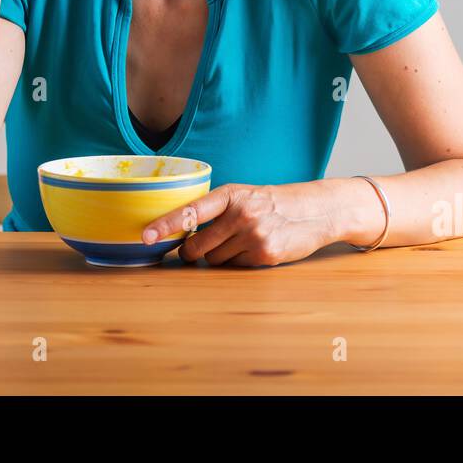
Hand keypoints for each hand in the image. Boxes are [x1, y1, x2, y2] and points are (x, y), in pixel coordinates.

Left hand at [143, 183, 338, 266]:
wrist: (315, 210)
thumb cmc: (272, 203)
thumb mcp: (244, 196)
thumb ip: (215, 210)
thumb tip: (181, 235)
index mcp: (231, 194)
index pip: (191, 211)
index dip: (166, 225)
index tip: (147, 236)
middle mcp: (241, 213)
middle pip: (197, 246)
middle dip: (192, 252)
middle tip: (195, 249)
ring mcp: (254, 235)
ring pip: (215, 260)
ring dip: (219, 257)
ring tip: (239, 242)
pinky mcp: (265, 256)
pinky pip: (235, 268)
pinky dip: (239, 263)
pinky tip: (255, 249)